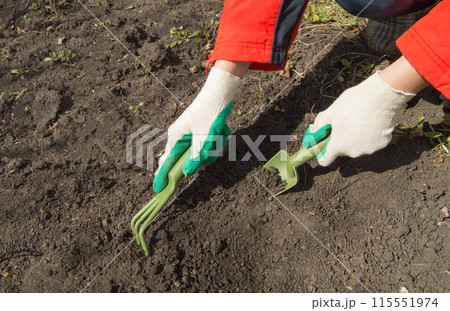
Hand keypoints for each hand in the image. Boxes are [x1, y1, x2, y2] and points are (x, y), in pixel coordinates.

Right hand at [153, 67, 241, 191]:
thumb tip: (187, 172)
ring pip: (202, 153)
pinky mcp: (201, 133)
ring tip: (219, 132)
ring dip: (214, 146)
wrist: (221, 92)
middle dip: (204, 155)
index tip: (158, 190)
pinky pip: (210, 145)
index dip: (163, 177)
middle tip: (212, 145)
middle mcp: (181, 137)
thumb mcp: (204, 136)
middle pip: (189, 159)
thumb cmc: (210, 111)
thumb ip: (196, 156)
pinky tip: (222, 129)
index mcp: (175, 136)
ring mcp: (191, 135)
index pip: (166, 162)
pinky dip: (218, 139)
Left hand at [303, 71, 414, 165]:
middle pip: (342, 150)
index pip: (325, 160)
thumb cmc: (353, 103)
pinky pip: (372, 141)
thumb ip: (320, 124)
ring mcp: (369, 149)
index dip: (322, 153)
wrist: (381, 96)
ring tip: (359, 120)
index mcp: (338, 146)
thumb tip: (314, 131)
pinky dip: (370, 135)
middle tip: (343, 124)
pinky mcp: (382, 144)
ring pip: (358, 146)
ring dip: (356, 138)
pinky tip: (372, 121)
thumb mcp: (331, 111)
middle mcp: (353, 152)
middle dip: (341, 139)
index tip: (324, 144)